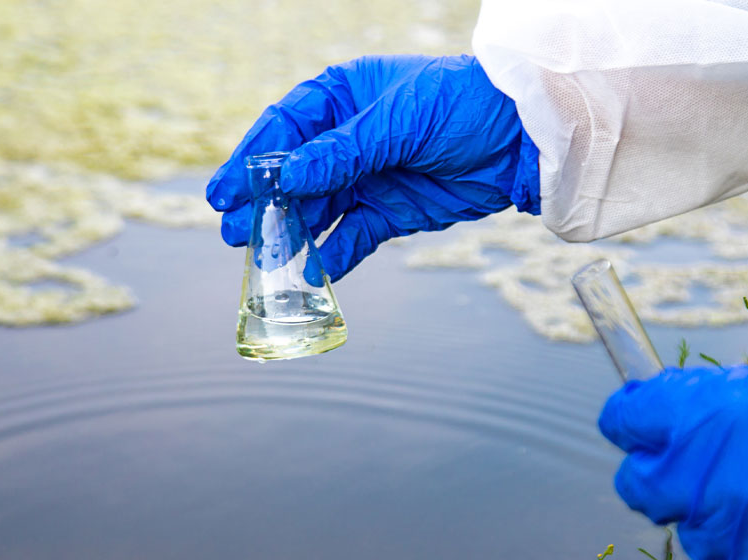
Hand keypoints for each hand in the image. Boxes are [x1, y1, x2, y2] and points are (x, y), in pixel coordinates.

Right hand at [205, 54, 538, 280]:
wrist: (524, 139)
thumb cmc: (463, 106)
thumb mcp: (399, 121)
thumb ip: (343, 152)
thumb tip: (289, 176)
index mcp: (344, 97)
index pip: (286, 128)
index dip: (251, 160)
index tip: (224, 191)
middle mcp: (349, 139)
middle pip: (293, 175)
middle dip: (263, 204)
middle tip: (232, 233)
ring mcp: (368, 178)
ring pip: (318, 211)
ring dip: (291, 235)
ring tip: (264, 259)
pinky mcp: (390, 213)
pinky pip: (351, 238)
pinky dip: (332, 257)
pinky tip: (311, 274)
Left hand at [598, 352, 747, 559]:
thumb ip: (725, 406)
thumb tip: (692, 417)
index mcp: (702, 415)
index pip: (624, 419)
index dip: (636, 422)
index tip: (645, 425)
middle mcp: (701, 478)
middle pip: (642, 487)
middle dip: (667, 478)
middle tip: (709, 473)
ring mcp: (730, 537)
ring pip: (695, 537)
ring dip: (723, 523)